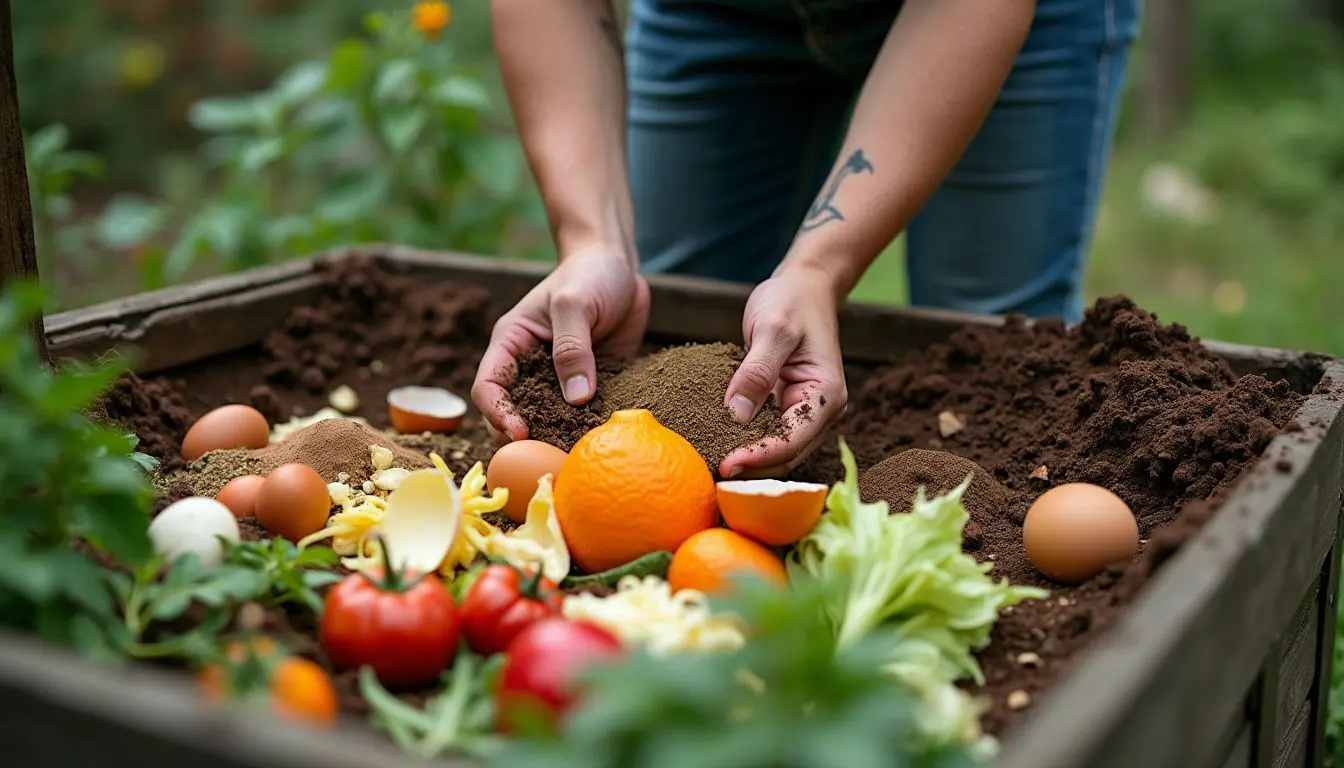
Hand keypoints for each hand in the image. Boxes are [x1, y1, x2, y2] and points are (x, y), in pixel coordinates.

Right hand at [471, 247, 650, 442]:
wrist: (619, 268)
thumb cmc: (588, 275)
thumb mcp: (575, 304)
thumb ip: (573, 348)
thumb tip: (577, 399)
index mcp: (511, 345)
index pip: (489, 387)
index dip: (498, 413)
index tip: (520, 433)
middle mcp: (529, 367)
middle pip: (512, 413)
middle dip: (524, 438)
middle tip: (545, 457)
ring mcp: (558, 380)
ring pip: (547, 420)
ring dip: (556, 438)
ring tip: (571, 457)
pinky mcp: (588, 386)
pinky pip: (583, 416)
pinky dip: (587, 431)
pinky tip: (598, 444)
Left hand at [719, 268, 847, 478]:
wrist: (804, 288)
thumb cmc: (792, 302)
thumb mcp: (773, 329)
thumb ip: (756, 371)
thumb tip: (735, 415)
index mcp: (825, 395)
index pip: (792, 440)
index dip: (759, 457)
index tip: (725, 465)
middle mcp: (820, 411)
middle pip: (786, 456)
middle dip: (751, 469)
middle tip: (709, 474)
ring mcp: (804, 412)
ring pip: (776, 453)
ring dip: (747, 462)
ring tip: (709, 467)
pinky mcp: (785, 408)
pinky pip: (765, 434)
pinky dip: (744, 443)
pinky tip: (715, 445)